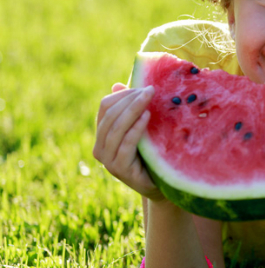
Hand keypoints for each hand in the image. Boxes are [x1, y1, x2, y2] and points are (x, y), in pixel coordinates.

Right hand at [93, 83, 164, 200]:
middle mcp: (99, 147)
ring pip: (115, 129)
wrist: (162, 183)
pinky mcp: (119, 170)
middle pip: (110, 116)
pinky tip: (147, 117)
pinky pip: (125, 145)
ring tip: (149, 99)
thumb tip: (118, 84)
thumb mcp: (143, 128)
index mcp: (102, 134)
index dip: (123, 94)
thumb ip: (132, 109)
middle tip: (150, 90)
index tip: (144, 86)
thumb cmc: (152, 152)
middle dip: (130, 100)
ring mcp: (107, 160)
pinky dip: (135, 128)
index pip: (105, 107)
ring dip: (133, 110)